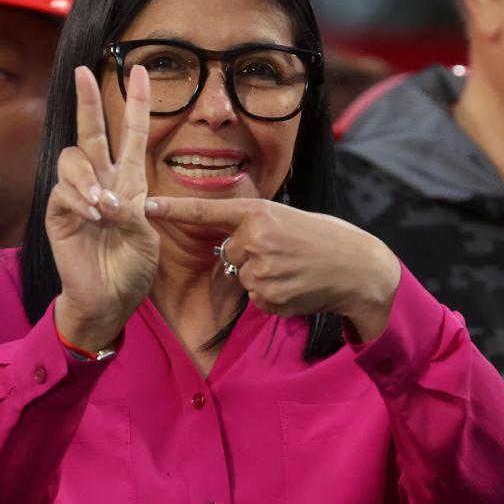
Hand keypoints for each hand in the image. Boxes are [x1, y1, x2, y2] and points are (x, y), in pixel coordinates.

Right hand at [47, 66, 159, 351]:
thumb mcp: (146, 238)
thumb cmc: (131, 269)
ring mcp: (77, 195)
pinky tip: (94, 216)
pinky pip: (64, 193)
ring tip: (104, 205)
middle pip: (91, 132)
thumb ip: (132, 213)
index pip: (131, 134)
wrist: (109, 299)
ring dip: (88, 177)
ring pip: (73, 160)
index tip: (140, 70)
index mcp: (129, 181)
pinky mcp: (58, 212)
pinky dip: (81, 201)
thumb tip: (109, 198)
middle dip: (89, 100)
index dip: (136, 103)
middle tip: (84, 72)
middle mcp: (101, 180)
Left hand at [145, 196, 401, 341]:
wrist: (358, 267)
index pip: (208, 211)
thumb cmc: (323, 239)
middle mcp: (255, 239)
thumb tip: (229, 245)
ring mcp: (261, 270)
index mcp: (259, 212)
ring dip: (263, 278)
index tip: (145, 206)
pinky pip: (255, 298)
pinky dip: (272, 295)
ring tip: (294, 270)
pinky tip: (295, 286)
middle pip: (229, 252)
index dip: (174, 210)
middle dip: (248, 256)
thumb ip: (254, 226)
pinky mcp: (268, 297)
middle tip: (285, 253)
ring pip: (242, 277)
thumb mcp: (286, 218)